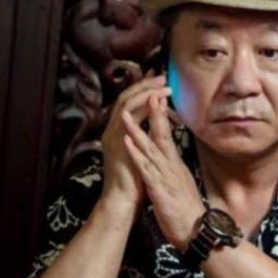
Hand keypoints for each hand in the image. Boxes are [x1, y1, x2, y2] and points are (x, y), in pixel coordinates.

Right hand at [101, 72, 171, 210]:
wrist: (122, 201)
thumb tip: (159, 124)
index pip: (129, 102)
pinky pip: (127, 118)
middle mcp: (113, 130)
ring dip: (146, 92)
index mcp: (119, 131)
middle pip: (126, 97)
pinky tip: (156, 101)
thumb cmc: (135, 181)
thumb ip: (147, 138)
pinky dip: (142, 107)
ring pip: (126, 103)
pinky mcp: (116, 142)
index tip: (159, 80)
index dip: (144, 89)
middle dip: (145, 85)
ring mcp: (113, 135)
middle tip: (163, 76)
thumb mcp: (142, 154)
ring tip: (164, 86)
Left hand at [122, 94, 205, 251]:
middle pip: (162, 135)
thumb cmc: (188, 211)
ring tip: (128, 112)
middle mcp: (171, 166)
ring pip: (150, 148)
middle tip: (150, 90)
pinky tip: (127, 142)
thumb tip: (170, 161)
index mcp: (176, 165)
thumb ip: (175, 171)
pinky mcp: (159, 189)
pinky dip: (136, 153)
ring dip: (139, 129)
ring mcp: (165, 176)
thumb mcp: (182, 185)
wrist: (197, 232)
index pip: (168, 135)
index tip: (156, 96)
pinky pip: (145, 168)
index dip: (162, 116)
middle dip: (154, 113)